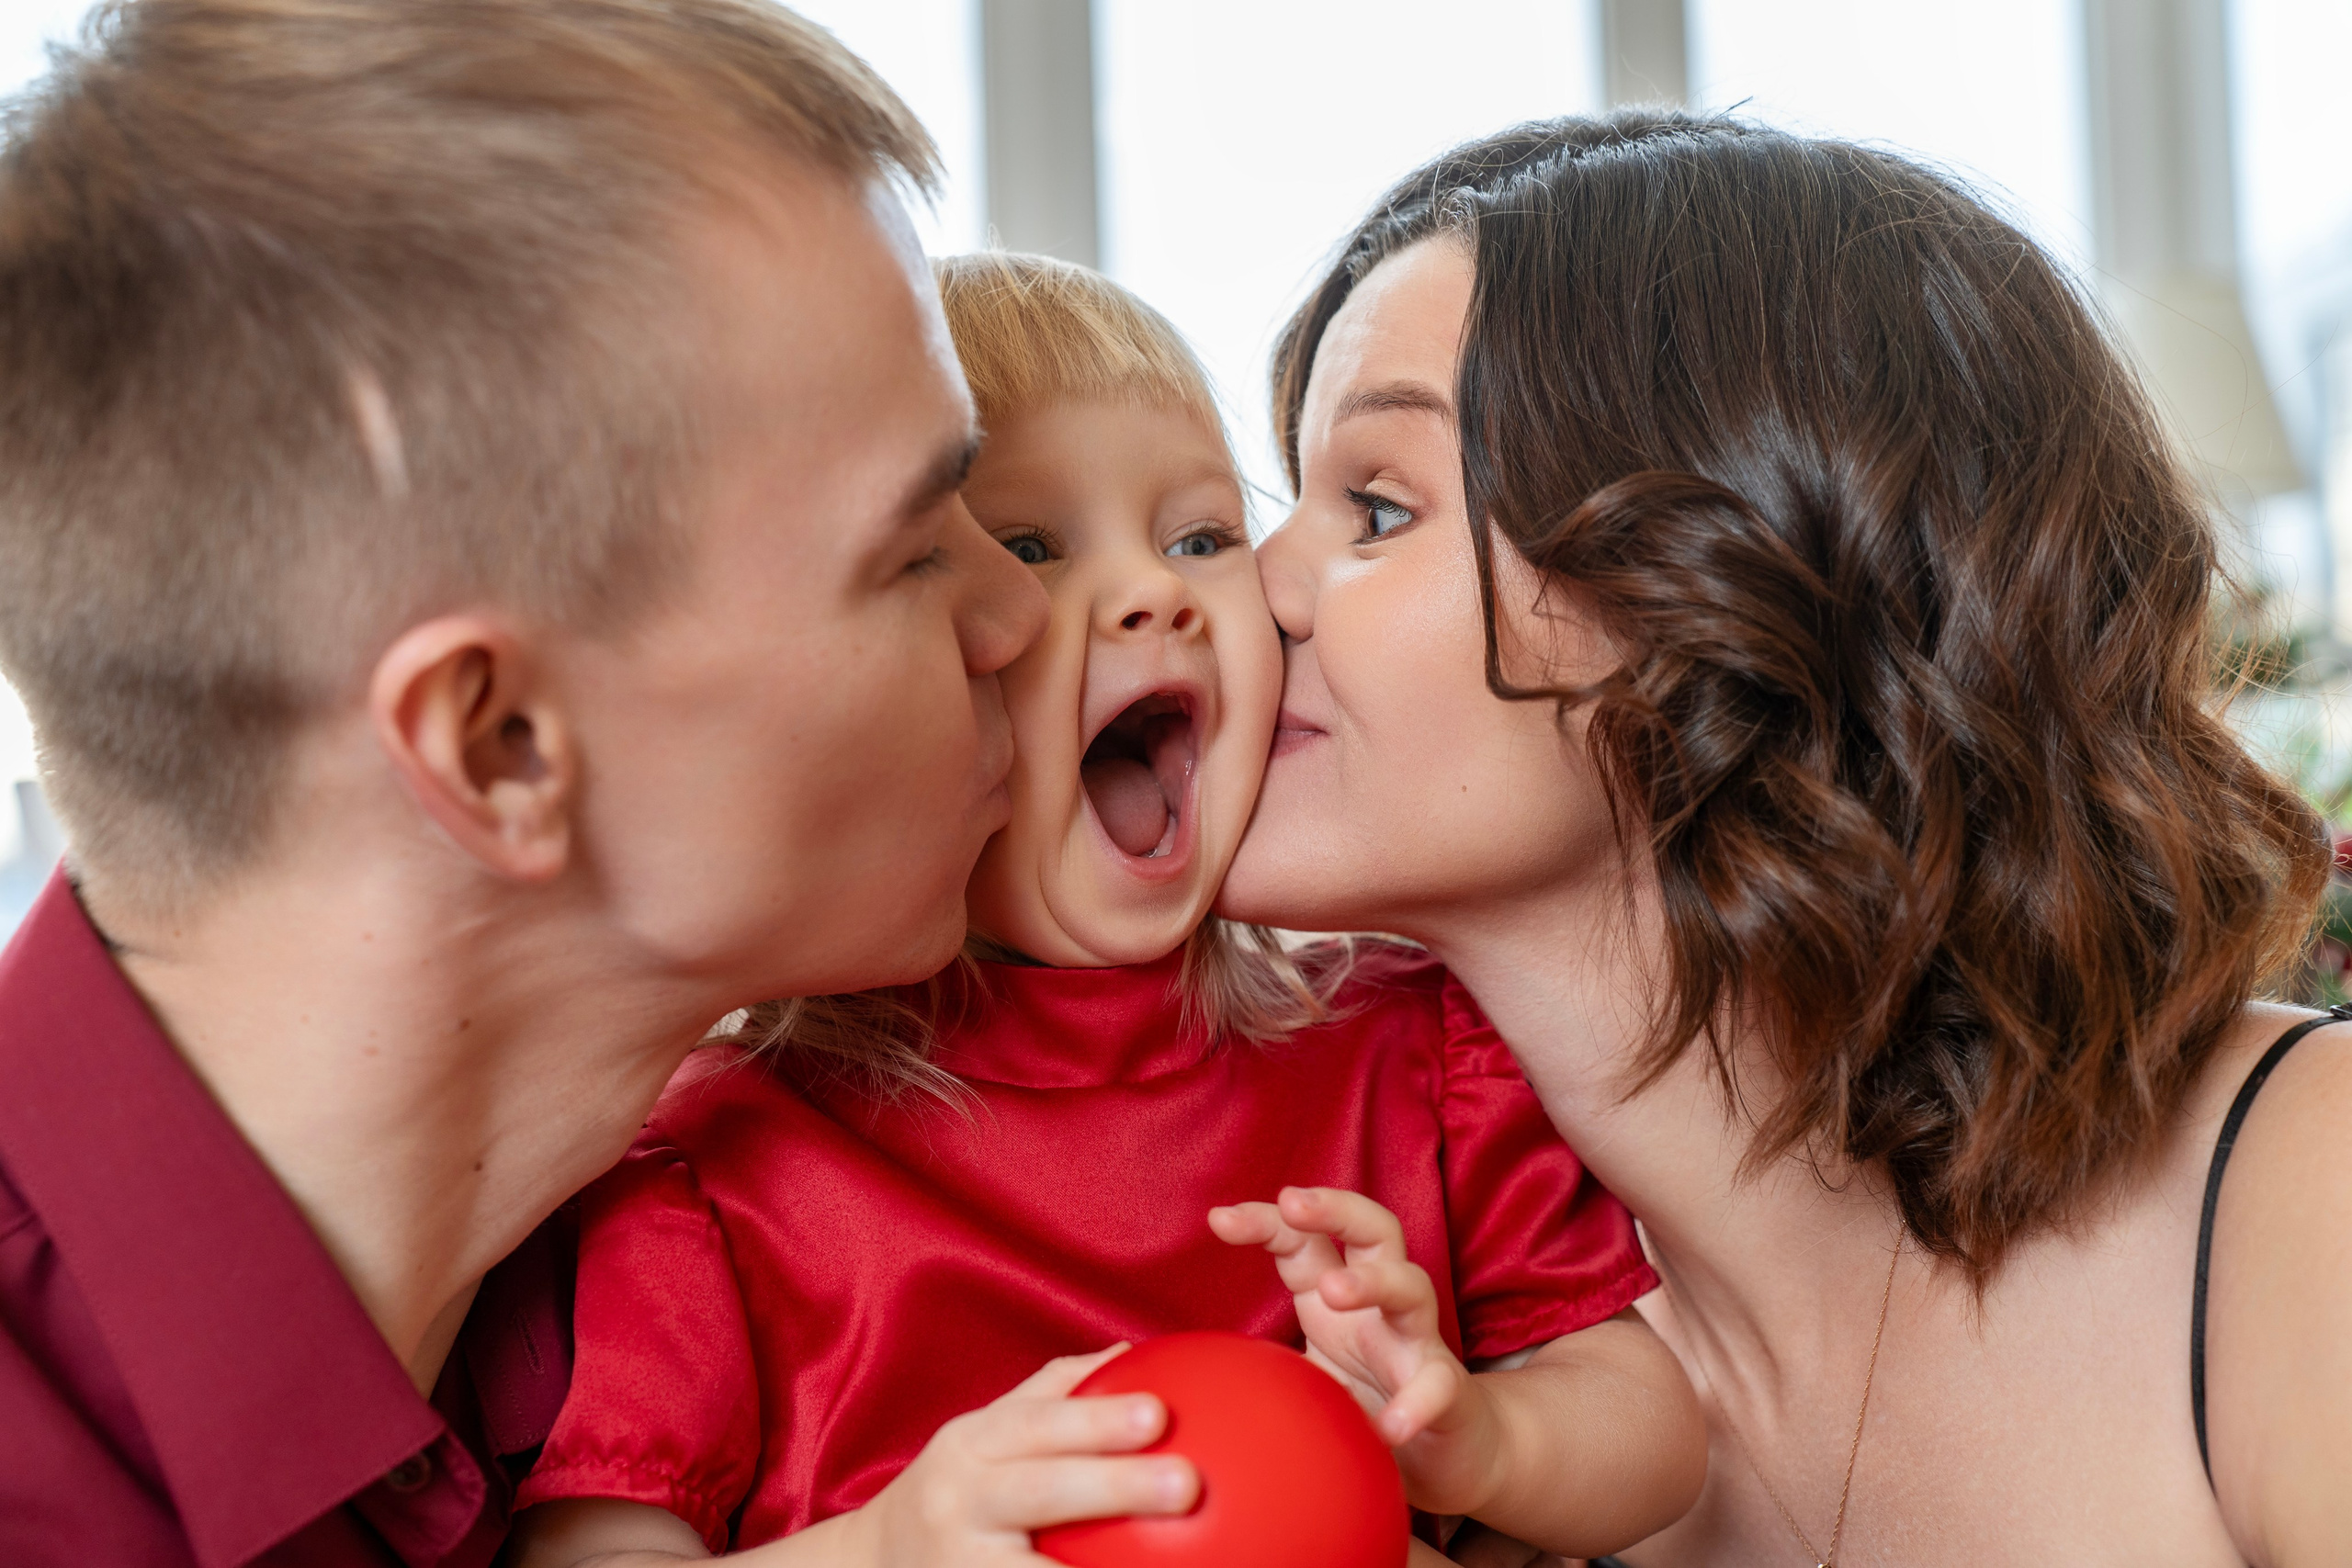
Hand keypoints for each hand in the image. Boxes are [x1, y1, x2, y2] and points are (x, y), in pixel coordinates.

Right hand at [846, 1345, 1198, 1565]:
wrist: (872, 1563)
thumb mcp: (987, 1435)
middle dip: (1114, 1485)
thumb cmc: (958, 1490)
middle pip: (1041, 1490)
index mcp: (969, 1447)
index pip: (1035, 1424)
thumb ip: (1053, 1394)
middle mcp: (958, 1504)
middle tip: (1188, 1484)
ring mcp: (961, 1565)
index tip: (1159, 1413)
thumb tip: (1130, 1352)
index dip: (1095, 1418)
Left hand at [1209, 1187, 1500, 1514]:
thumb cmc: (1362, 1404)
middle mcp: (1379, 1306)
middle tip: (1294, 1203)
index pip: (1302, 1239)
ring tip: (1335, 1291)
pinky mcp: (1448, 1391)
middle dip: (1334, 1206)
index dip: (1265, 1220)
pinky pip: (1438, 1385)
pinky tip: (1392, 1424)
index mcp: (1334, 1295)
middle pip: (1372, 1229)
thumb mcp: (1295, 1375)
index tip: (1219, 1219)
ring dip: (1374, 1280)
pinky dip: (1417, 1401)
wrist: (1446, 1458)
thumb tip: (1149, 1373)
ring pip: (1411, 1286)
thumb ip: (1244, 1363)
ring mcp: (1416, 1342)